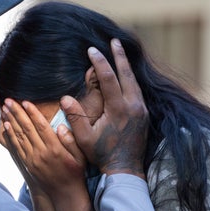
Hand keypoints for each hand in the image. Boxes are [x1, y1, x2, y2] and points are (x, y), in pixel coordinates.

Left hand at [0, 98, 86, 195]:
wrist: (65, 194)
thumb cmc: (75, 173)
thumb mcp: (80, 156)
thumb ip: (71, 141)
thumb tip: (61, 126)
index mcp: (55, 149)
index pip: (41, 126)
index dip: (32, 113)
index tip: (25, 102)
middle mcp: (41, 153)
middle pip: (27, 128)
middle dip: (17, 113)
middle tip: (8, 100)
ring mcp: (32, 159)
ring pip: (19, 136)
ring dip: (11, 121)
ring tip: (4, 109)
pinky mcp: (28, 164)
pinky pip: (16, 147)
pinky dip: (10, 135)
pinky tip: (6, 126)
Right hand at [61, 39, 147, 177]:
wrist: (125, 169)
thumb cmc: (103, 155)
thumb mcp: (84, 138)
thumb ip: (75, 116)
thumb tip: (65, 97)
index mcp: (118, 109)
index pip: (109, 78)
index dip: (100, 62)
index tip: (92, 50)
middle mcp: (133, 106)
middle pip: (126, 74)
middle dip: (119, 56)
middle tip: (114, 41)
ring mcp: (141, 110)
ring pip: (134, 81)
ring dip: (126, 66)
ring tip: (120, 52)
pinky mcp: (144, 115)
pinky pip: (138, 90)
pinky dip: (131, 78)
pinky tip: (127, 74)